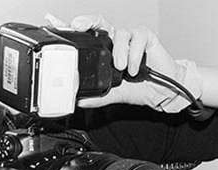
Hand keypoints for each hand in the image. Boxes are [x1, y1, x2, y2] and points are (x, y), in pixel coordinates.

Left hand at [45, 13, 202, 111]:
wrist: (163, 92)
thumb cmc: (141, 88)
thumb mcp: (115, 94)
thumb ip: (97, 96)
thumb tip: (79, 102)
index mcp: (106, 50)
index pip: (86, 36)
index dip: (70, 27)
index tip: (54, 22)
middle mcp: (116, 40)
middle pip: (98, 21)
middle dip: (87, 21)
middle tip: (78, 25)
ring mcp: (130, 37)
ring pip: (118, 33)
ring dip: (118, 52)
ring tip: (122, 69)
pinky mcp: (145, 37)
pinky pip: (136, 39)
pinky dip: (134, 56)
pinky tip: (136, 69)